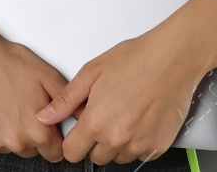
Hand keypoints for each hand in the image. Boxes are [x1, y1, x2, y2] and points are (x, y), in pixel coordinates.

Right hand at [0, 31, 71, 160]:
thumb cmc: (8, 61)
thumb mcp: (47, 76)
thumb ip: (69, 102)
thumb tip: (83, 117)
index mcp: (38, 131)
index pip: (55, 154)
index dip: (53, 138)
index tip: (47, 126)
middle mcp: (15, 141)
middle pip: (32, 150)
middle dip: (31, 134)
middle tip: (23, 107)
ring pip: (10, 146)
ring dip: (10, 132)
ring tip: (5, 104)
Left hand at [33, 25, 209, 164]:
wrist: (172, 59)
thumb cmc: (135, 60)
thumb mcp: (91, 72)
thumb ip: (66, 100)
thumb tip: (44, 116)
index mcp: (95, 122)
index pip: (72, 153)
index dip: (73, 140)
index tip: (79, 130)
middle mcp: (117, 138)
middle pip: (95, 157)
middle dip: (95, 141)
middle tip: (105, 115)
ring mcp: (139, 145)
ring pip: (117, 157)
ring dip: (116, 143)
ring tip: (124, 114)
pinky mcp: (157, 147)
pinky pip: (139, 156)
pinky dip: (137, 143)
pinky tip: (139, 120)